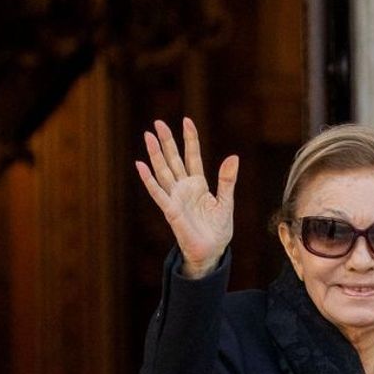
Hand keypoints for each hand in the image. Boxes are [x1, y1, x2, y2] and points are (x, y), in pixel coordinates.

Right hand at [136, 117, 238, 278]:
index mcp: (199, 184)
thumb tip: (233, 157)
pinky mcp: (171, 211)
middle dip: (167, 141)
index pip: (193, 156)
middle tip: (158, 122)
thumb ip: (227, 180)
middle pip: (174, 159)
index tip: (187, 121)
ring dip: (155, 154)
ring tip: (148, 136)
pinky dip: (149, 180)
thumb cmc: (218, 230)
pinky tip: (140, 165)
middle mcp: (184, 188)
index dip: (190, 139)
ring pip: (163, 171)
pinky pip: (158, 193)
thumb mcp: (226, 202)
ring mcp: (176, 198)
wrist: (212, 252)